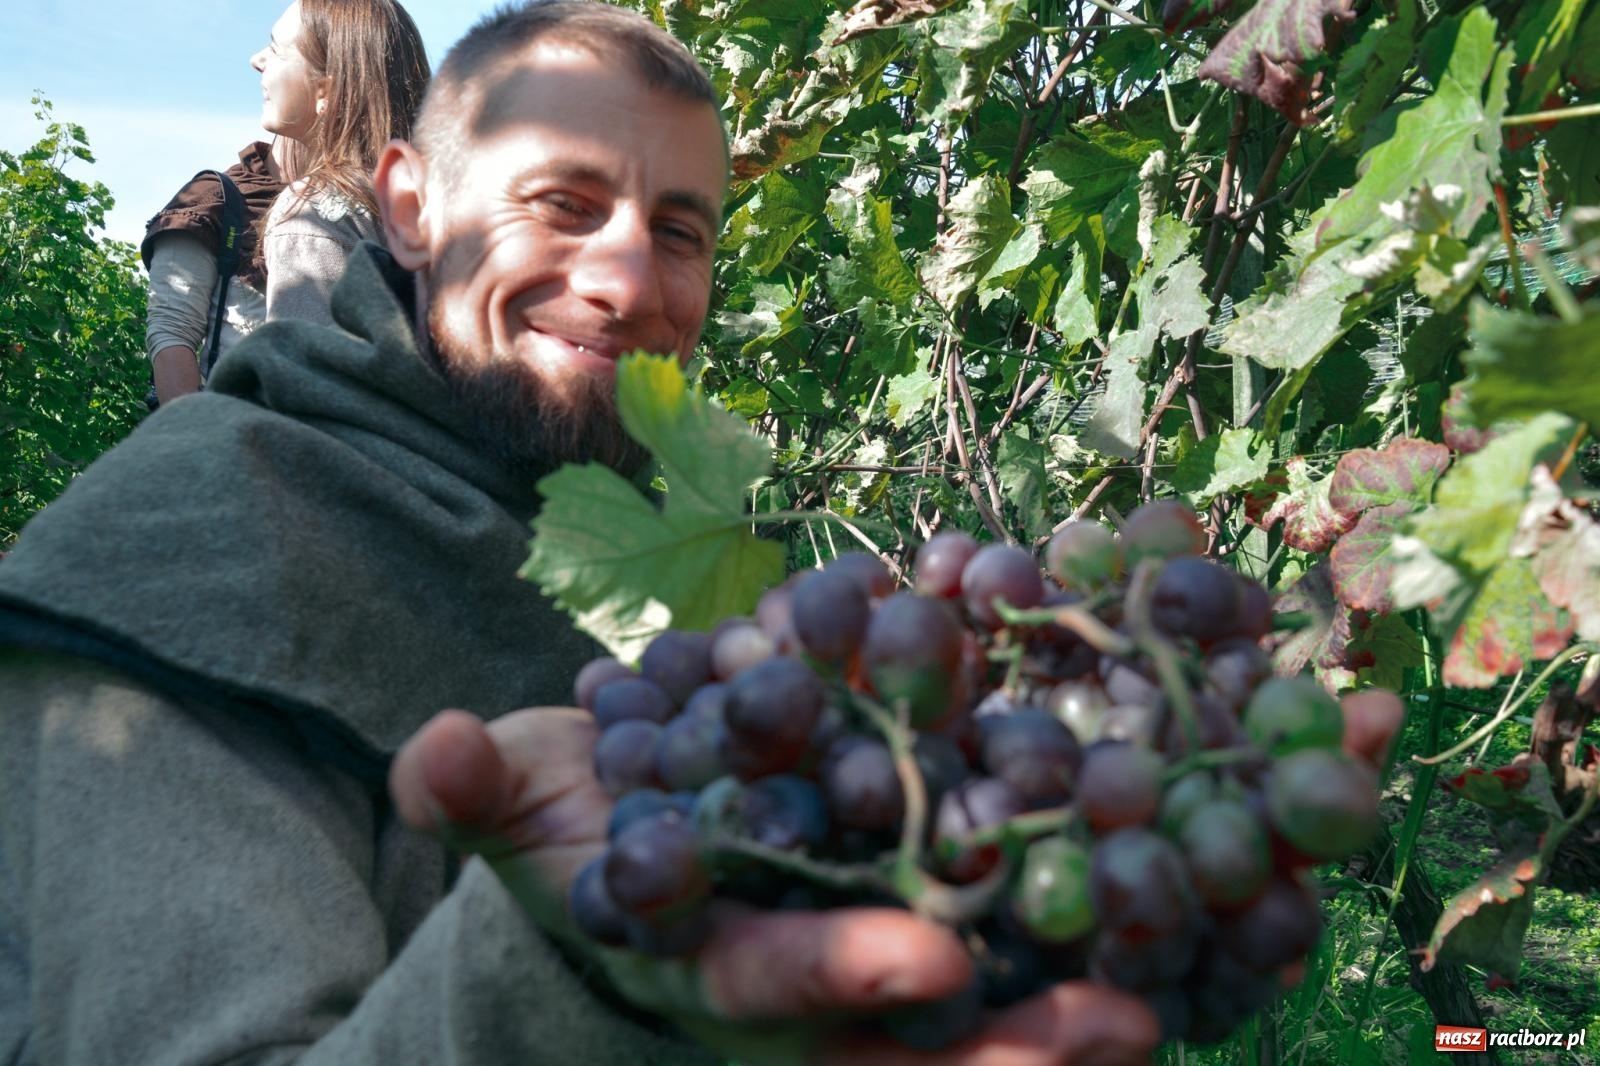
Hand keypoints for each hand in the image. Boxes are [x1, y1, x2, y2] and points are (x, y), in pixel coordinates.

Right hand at [389, 707, 1161, 1064]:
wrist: (654, 824)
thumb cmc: (583, 826)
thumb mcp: (519, 809)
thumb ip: (480, 791)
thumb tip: (432, 754)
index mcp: (722, 960)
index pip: (781, 986)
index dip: (839, 978)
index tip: (919, 961)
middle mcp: (824, 972)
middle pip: (927, 1034)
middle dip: (1017, 1041)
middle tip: (1130, 1028)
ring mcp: (891, 943)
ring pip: (1005, 988)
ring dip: (1101, 974)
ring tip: (1218, 960)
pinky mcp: (946, 892)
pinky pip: (1037, 908)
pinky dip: (1115, 893)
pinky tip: (1217, 873)